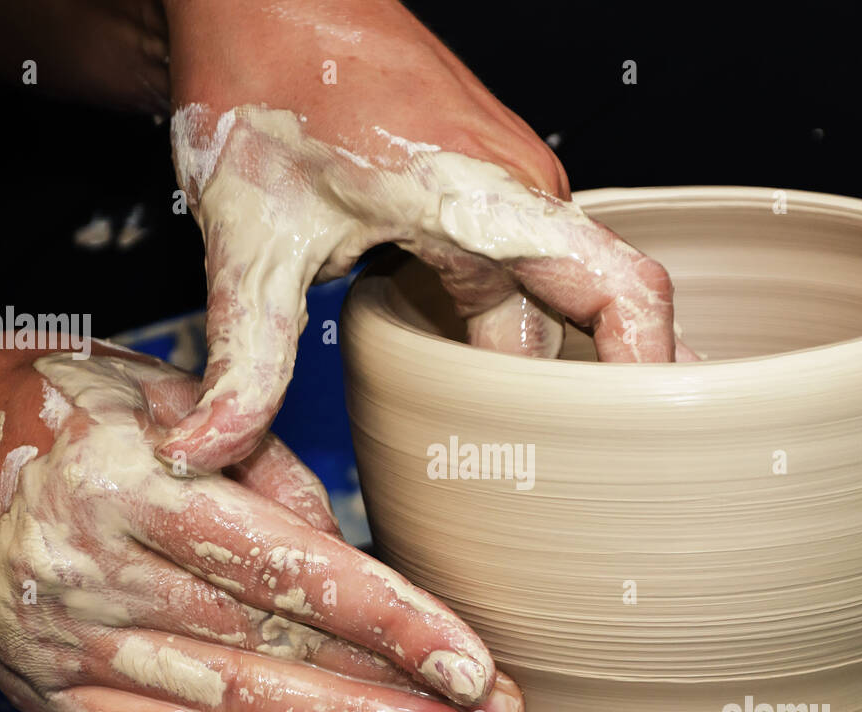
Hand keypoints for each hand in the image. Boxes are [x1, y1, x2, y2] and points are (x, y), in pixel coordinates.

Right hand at [0, 345, 522, 711]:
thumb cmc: (63, 414)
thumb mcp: (165, 398)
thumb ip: (263, 470)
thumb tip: (343, 551)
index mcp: (136, 484)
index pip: (288, 563)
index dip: (387, 616)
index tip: (466, 657)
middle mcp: (100, 568)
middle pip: (270, 640)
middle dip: (386, 687)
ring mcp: (71, 638)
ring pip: (227, 695)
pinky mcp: (51, 685)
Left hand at [157, 0, 684, 472]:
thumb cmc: (268, 69)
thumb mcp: (252, 235)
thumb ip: (245, 357)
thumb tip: (210, 449)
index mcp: (490, 198)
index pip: (621, 291)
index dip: (651, 373)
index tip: (651, 442)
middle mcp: (520, 193)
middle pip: (583, 327)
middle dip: (567, 410)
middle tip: (536, 492)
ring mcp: (507, 191)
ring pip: (541, 311)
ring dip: (518, 378)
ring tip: (494, 458)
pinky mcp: (483, 195)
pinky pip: (513, 284)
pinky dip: (491, 340)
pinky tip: (455, 386)